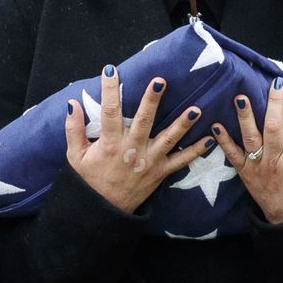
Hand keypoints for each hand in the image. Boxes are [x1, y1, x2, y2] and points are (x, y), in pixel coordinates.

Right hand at [66, 64, 211, 213]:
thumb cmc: (89, 180)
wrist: (103, 211)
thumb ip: (74, 129)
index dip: (109, 90)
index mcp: (109, 143)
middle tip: (160, 81)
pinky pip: (181, 162)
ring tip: (196, 110)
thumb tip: (72, 103)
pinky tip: (209, 140)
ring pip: (168, 140)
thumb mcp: (75, 156)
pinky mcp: (160, 172)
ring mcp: (148, 161)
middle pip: (143, 121)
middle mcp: (131, 150)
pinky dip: (196, 152)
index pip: (109, 111)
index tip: (111, 70)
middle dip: (152, 101)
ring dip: (182, 124)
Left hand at [211, 76, 282, 223]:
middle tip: (276, 82)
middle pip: (274, 126)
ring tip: (240, 97)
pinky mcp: (245, 172)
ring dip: (245, 116)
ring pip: (251, 137)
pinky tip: (216, 126)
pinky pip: (232, 155)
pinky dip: (223, 141)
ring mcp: (258, 166)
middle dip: (275, 102)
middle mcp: (275, 160)